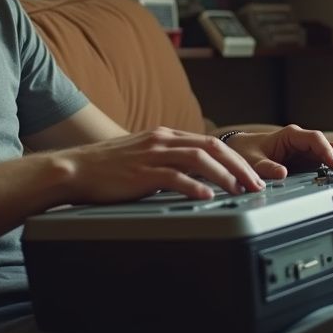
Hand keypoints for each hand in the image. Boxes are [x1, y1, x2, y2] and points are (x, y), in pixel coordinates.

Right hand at [51, 127, 266, 202]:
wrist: (75, 169)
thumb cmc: (108, 168)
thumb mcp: (144, 157)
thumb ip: (168, 161)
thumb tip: (193, 177)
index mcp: (165, 135)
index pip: (210, 142)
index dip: (236, 158)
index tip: (252, 175)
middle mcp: (162, 140)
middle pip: (212, 147)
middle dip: (239, 166)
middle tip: (257, 184)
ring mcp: (152, 154)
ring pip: (198, 159)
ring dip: (224, 175)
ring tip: (240, 190)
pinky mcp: (141, 172)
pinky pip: (174, 177)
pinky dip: (194, 186)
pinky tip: (207, 197)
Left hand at [223, 124, 332, 179]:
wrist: (241, 152)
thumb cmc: (247, 152)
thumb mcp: (253, 161)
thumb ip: (266, 167)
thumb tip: (282, 174)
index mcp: (290, 136)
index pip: (314, 139)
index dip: (326, 150)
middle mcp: (302, 142)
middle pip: (329, 145)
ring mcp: (306, 152)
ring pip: (331, 153)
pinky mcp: (307, 162)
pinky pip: (326, 163)